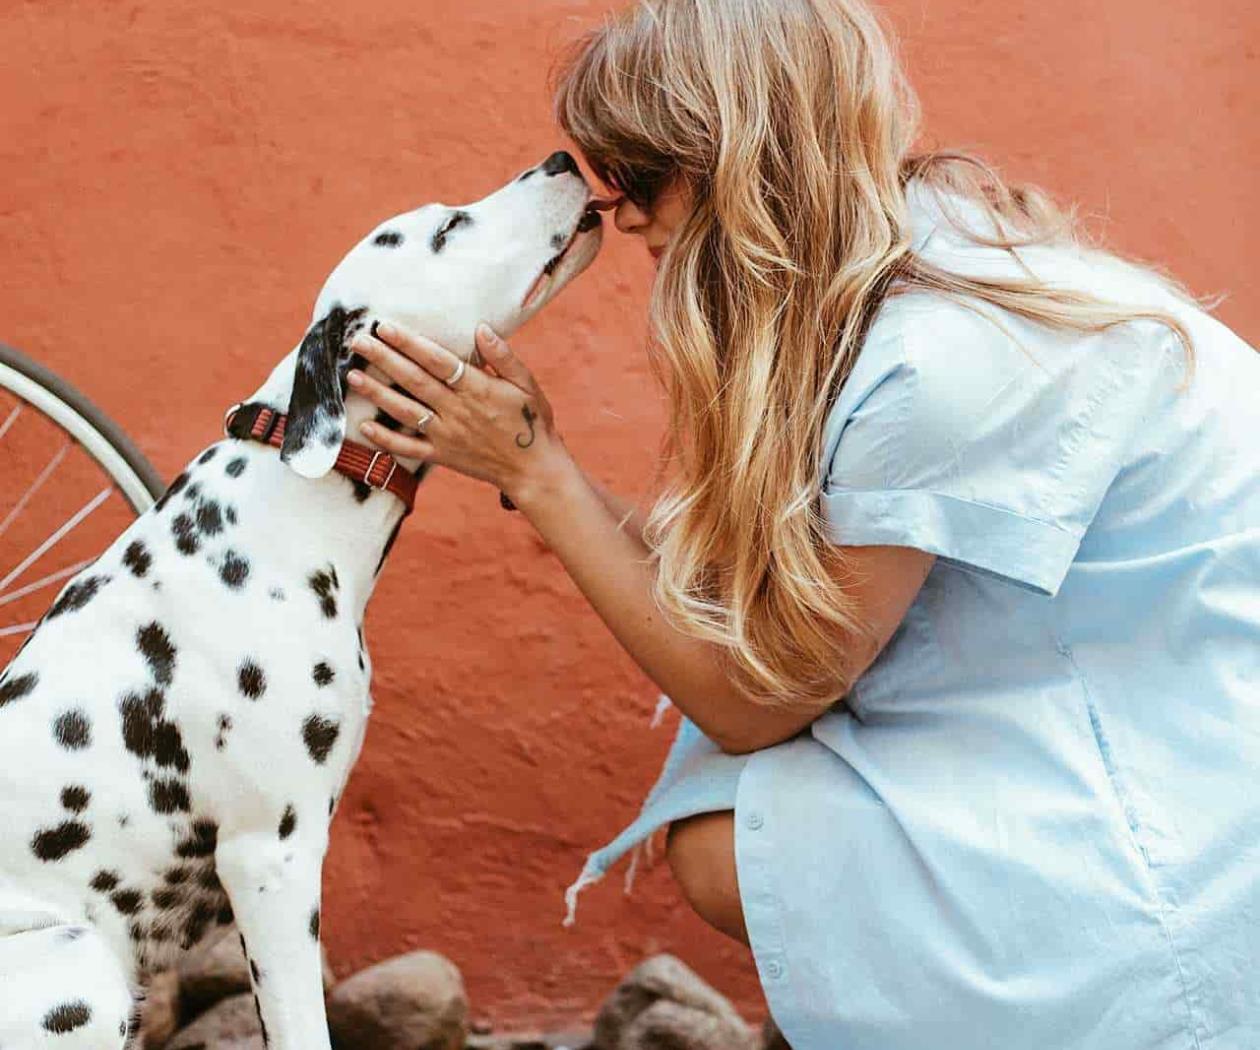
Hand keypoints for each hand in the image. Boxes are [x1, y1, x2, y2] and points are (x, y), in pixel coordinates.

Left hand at [346, 321, 568, 500]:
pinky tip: (365, 426)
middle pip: (414, 380)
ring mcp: (447, 435)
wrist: (534, 469)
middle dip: (384, 358)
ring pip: (405, 410)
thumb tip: (481, 328)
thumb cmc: (532, 421)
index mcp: (478, 388)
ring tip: (352, 375)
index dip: (410, 343)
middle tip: (358, 340)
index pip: (437, 360)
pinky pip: (409, 448)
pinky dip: (386, 439)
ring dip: (377, 392)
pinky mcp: (442, 455)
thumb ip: (503, 357)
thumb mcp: (527, 384)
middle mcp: (457, 410)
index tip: (387, 327)